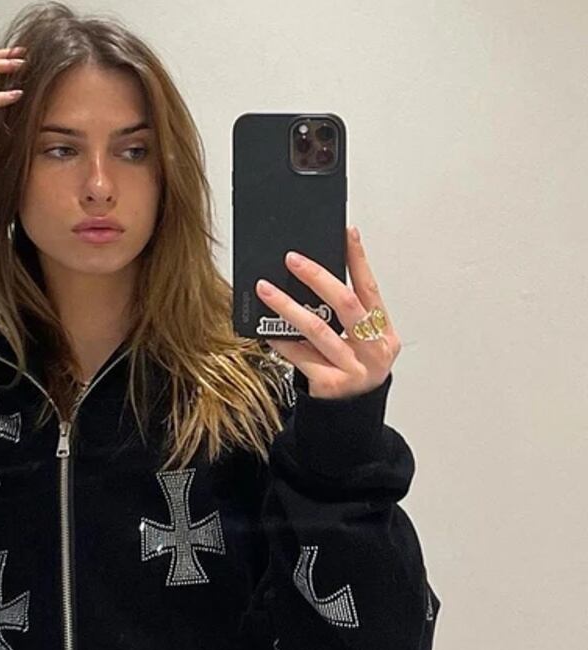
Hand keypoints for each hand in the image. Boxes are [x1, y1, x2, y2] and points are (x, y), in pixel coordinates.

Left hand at [256, 227, 400, 399]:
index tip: (346, 233)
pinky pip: (299, 355)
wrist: (350, 416)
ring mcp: (353, 369)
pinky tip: (266, 330)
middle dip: (317, 277)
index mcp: (384, 333)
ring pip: (317, 329)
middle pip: (345, 304)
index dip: (358, 260)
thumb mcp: (359, 344)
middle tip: (292, 259)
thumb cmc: (352, 372)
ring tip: (266, 289)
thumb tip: (314, 278)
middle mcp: (373, 350)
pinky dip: (281, 340)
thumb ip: (346, 319)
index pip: (370, 289)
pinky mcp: (329, 384)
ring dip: (288, 306)